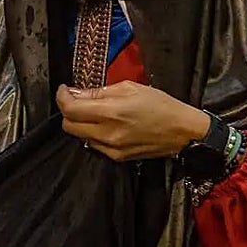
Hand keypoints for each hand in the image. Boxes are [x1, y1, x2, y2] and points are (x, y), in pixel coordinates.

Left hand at [55, 81, 209, 161]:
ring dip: (80, 123)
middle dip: (69, 111)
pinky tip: (106, 124)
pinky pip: (94, 145)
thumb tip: (77, 93)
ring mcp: (111, 149)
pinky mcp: (117, 157)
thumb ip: (99, 92)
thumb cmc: (162, 106)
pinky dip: (93, 134)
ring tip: (95, 111)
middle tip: (78, 99)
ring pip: (79, 136)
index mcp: (111, 113)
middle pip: (68, 126)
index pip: (70, 109)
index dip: (62, 97)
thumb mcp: (130, 88)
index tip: (65, 90)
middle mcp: (108, 134)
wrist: (183, 132)